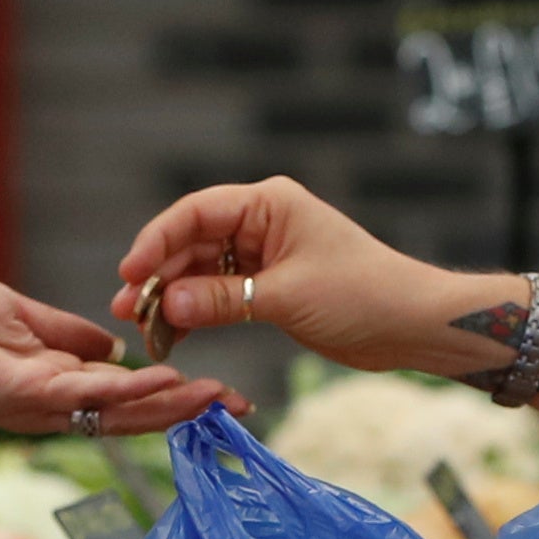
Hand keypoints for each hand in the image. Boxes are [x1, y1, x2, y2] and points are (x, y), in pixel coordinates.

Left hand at [0, 272, 228, 439]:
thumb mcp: (18, 316)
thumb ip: (65, 333)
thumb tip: (110, 344)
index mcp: (53, 382)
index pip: (122, 392)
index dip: (169, 394)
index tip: (215, 390)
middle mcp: (53, 403)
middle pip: (132, 411)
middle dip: (186, 409)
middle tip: (239, 408)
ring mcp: (40, 403)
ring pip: (118, 409)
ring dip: (171, 404)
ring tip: (220, 399)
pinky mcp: (25, 395)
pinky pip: (88, 393)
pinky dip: (131, 390)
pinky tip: (169, 383)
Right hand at [112, 178, 495, 374]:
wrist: (411, 324)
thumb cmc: (362, 295)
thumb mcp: (285, 297)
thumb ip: (220, 299)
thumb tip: (166, 305)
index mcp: (269, 204)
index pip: (196, 213)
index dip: (156, 241)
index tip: (130, 273)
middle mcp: (261, 222)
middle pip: (192, 243)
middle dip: (158, 276)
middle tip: (128, 310)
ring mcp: (263, 255)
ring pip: (200, 272)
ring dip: (172, 298)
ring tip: (143, 328)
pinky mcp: (268, 287)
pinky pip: (218, 294)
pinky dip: (196, 313)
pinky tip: (173, 334)